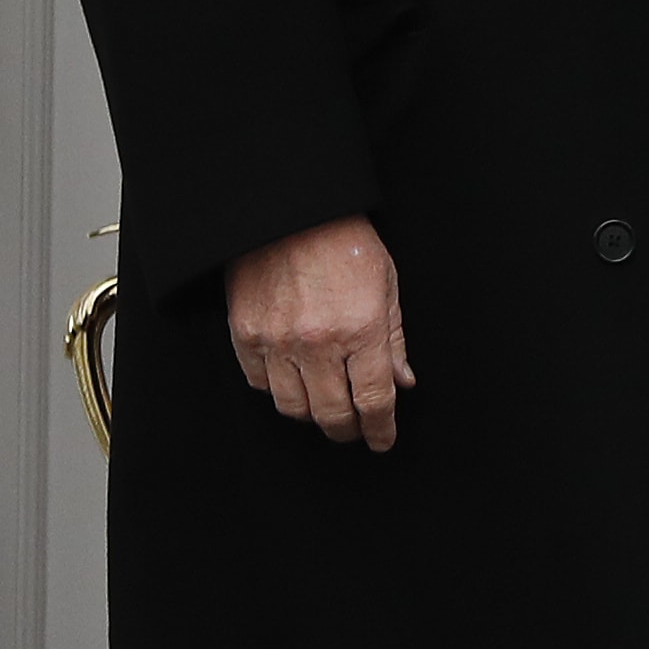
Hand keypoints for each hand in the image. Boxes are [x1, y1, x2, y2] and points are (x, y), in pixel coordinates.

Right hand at [228, 217, 411, 450]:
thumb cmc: (343, 240)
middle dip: (347, 430)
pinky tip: (292, 379)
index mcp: (361, 328)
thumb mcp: (385, 283)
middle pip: (332, 414)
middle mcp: (318, 342)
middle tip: (354, 428)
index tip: (383, 440)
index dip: (380, 428)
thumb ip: (394, 337)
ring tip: (324, 405)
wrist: (291, 208)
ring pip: (293, 408)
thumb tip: (403, 382)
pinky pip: (260, 384)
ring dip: (312, 414)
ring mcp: (277, 341)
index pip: (374, 400)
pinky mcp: (246, 334)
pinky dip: (277, 389)